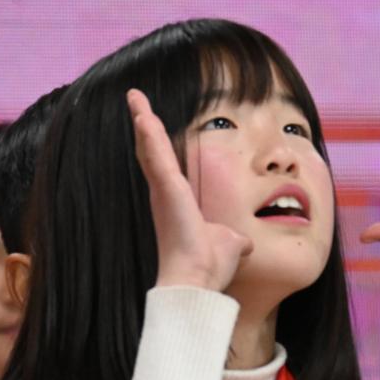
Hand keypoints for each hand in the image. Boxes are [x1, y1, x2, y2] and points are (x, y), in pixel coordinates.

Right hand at [127, 89, 251, 290]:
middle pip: (151, 151)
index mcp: (177, 203)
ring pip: (150, 147)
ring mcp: (163, 191)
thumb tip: (245, 242)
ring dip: (143, 120)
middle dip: (144, 124)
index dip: (157, 144)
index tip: (150, 123)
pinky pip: (156, 154)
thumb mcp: (229, 244)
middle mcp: (165, 194)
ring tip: (135, 97)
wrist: (197, 282)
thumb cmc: (210, 266)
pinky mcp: (167, 190)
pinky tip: (143, 113)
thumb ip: (234, 238)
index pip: (166, 165)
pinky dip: (149, 133)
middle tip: (135, 100)